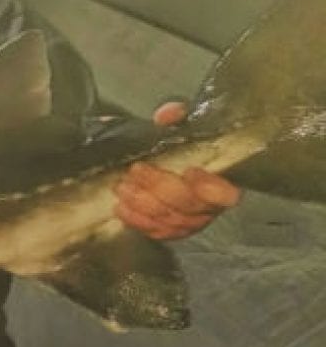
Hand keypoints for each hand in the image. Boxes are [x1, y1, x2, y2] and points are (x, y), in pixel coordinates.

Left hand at [113, 102, 241, 239]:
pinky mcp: (172, 231)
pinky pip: (156, 231)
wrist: (168, 164)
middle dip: (160, 187)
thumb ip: (178, 118)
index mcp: (222, 182)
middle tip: (136, 170)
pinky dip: (138, 221)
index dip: (210, 187)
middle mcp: (210, 206)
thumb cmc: (180, 146)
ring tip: (122, 187)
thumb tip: (167, 114)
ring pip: (170, 220)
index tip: (191, 170)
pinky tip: (121, 208)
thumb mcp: (182, 127)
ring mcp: (191, 221)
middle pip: (189, 205)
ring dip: (143, 204)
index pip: (226, 194)